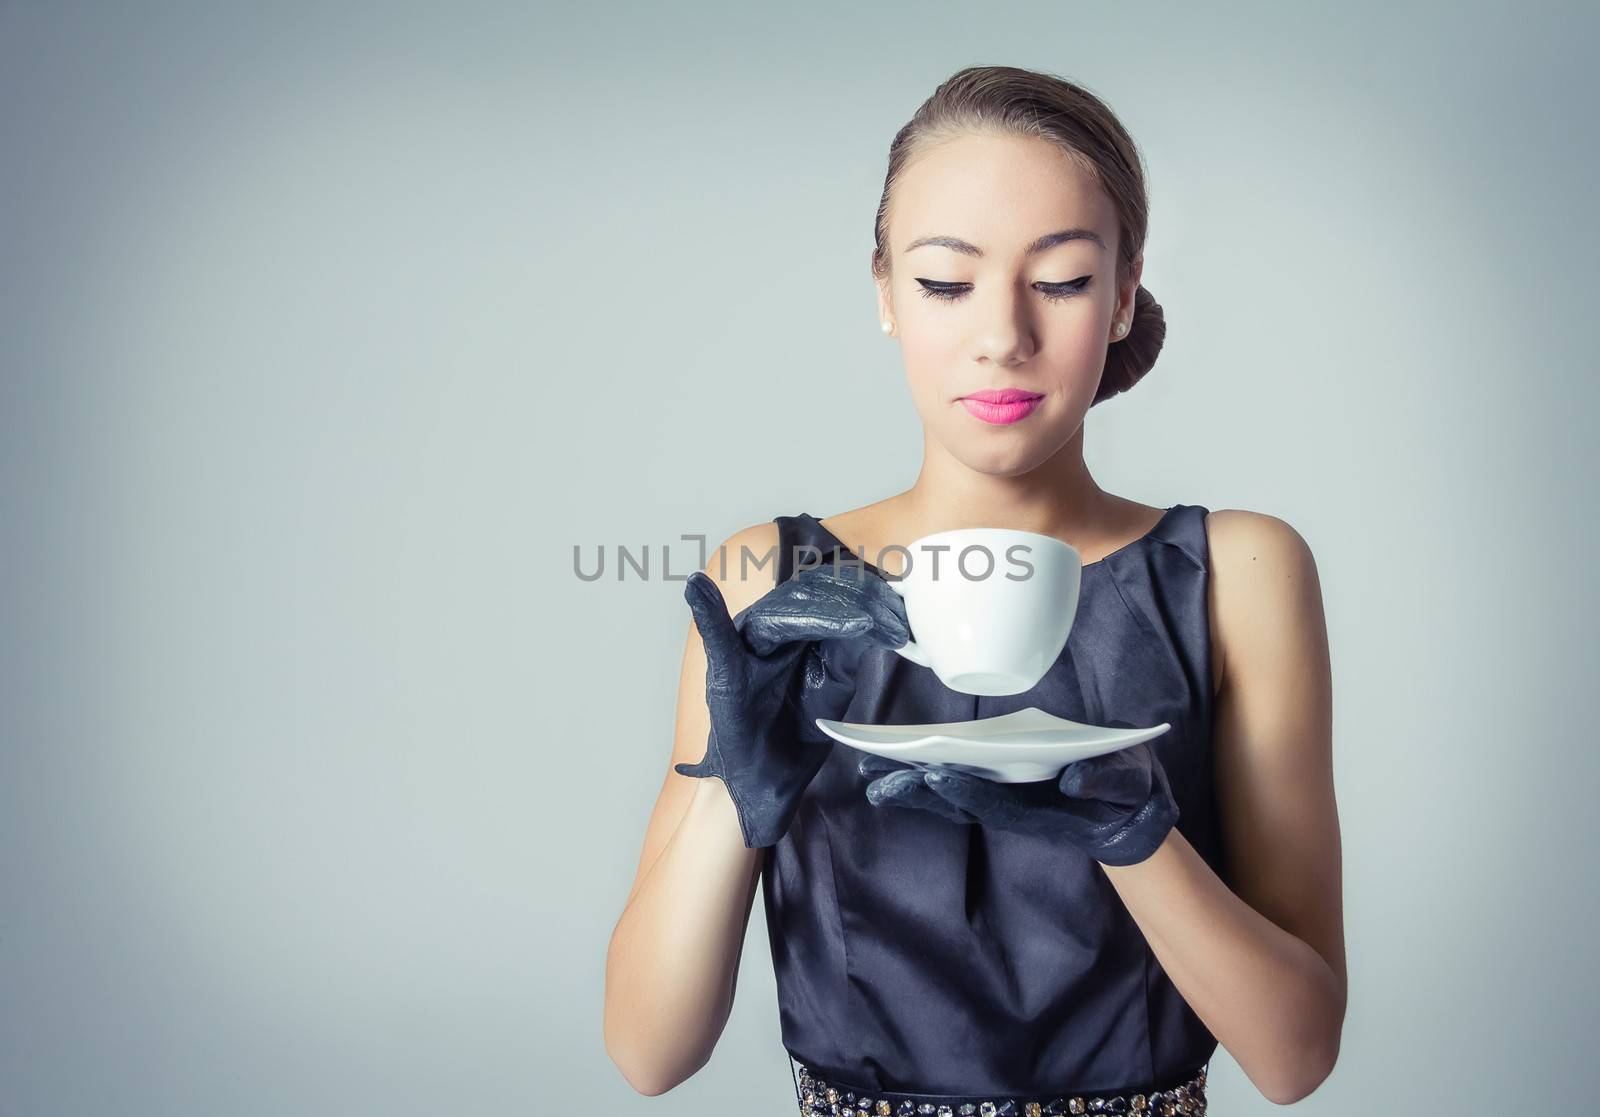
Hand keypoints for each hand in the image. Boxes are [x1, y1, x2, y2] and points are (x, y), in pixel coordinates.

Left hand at [675, 565, 909, 847]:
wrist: (759, 785)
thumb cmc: (733, 738)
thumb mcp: (723, 682)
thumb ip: (713, 629)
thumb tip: (694, 579)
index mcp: (757, 625)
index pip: (797, 602)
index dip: (830, 609)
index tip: (863, 622)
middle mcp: (788, 628)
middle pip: (830, 598)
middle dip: (863, 604)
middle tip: (896, 619)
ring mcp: (814, 646)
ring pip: (851, 613)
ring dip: (879, 613)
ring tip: (905, 625)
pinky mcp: (837, 667)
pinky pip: (863, 642)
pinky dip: (885, 634)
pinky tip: (904, 635)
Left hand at [857, 741, 1179, 865]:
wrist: (1129, 811)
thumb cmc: (1129, 790)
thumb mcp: (1130, 782)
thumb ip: (1107, 780)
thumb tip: (1074, 780)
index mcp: (1045, 808)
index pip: (999, 803)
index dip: (967, 791)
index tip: (934, 776)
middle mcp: (1016, 807)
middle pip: (961, 801)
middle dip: (917, 790)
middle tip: (874, 780)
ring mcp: (1005, 800)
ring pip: (950, 794)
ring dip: (910, 783)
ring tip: (870, 771)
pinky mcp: (1000, 791)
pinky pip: (956, 784)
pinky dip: (924, 776)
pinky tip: (893, 767)